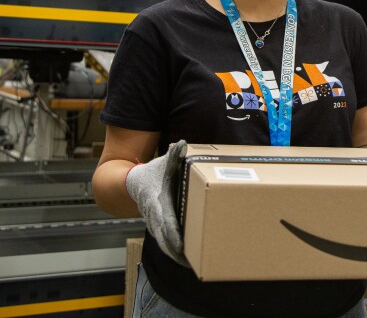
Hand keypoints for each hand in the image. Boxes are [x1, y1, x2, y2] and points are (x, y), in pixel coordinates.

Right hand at [126, 139, 187, 265]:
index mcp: (156, 202)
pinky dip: (174, 251)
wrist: (130, 184)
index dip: (173, 234)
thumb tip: (182, 144)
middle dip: (176, 252)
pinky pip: (165, 241)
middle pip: (164, 238)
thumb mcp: (162, 163)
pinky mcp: (157, 227)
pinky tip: (187, 258)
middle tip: (191, 263)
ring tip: (193, 265)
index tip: (182, 246)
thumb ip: (174, 156)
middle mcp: (154, 216)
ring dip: (176, 255)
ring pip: (164, 243)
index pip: (164, 221)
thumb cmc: (150, 174)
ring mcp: (154, 223)